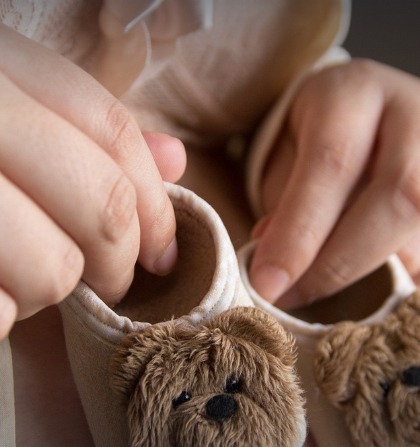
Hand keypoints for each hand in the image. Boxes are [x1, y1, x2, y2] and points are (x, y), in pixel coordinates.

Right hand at [0, 24, 185, 338]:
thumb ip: (89, 136)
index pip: (109, 128)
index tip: (164, 250)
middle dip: (119, 261)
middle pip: (101, 202)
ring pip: (52, 268)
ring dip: (47, 288)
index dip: (155, 200)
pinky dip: (0, 315)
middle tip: (113, 281)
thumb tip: (174, 159)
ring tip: (18, 279)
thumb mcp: (8, 113)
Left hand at [249, 59, 419, 307]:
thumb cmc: (317, 143)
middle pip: (403, 196)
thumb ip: (283, 210)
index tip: (269, 285)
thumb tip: (284, 274)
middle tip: (302, 297)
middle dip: (345, 263)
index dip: (301, 232)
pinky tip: (378, 273)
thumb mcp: (285, 161)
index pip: (334, 162)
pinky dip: (409, 284)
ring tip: (333, 284)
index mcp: (357, 89)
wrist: (365, 123)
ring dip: (373, 279)